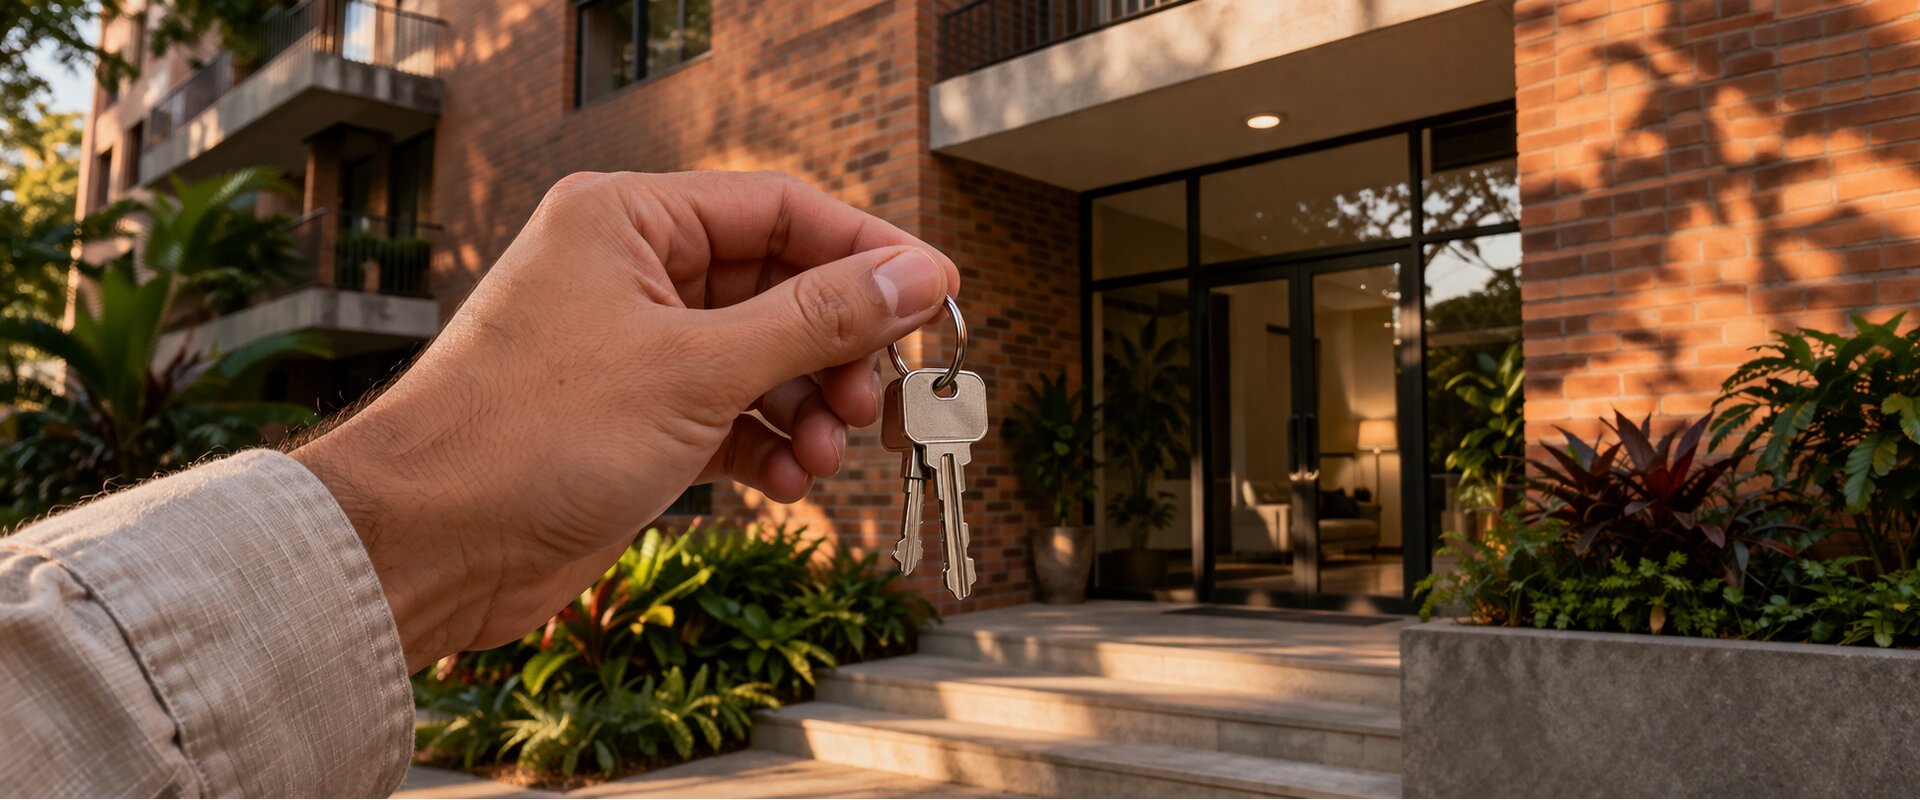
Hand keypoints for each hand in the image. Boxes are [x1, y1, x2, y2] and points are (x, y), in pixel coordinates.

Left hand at [289, 171, 959, 671]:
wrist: (427, 546)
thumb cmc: (529, 436)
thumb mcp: (697, 369)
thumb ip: (817, 319)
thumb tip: (916, 277)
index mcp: (627, 220)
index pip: (779, 210)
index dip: (866, 253)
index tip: (936, 296)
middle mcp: (627, 273)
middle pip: (775, 287)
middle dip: (835, 347)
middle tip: (881, 395)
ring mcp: (628, 348)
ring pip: (756, 357)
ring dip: (806, 406)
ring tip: (830, 452)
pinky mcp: (628, 419)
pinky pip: (725, 413)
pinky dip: (766, 445)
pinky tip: (789, 481)